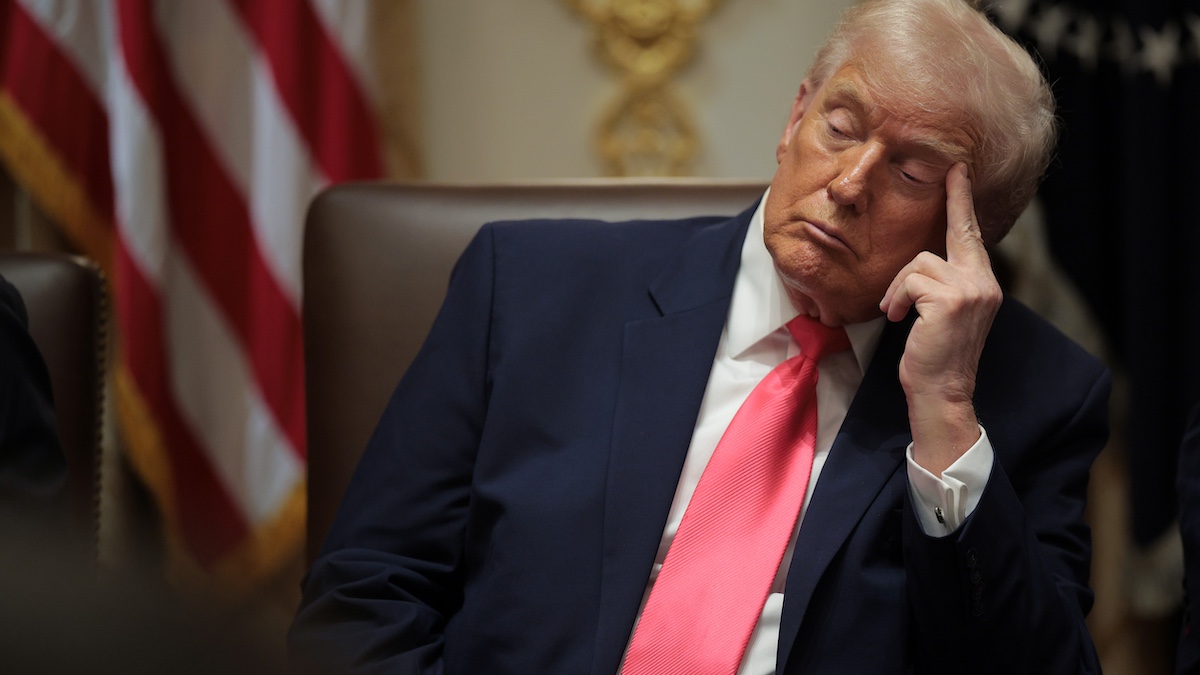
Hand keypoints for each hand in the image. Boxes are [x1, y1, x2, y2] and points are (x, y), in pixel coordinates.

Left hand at [879, 163, 1001, 474]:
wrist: (941, 392)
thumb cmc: (933, 356)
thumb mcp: (942, 315)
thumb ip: (942, 286)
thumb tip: (921, 265)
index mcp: (983, 285)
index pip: (973, 237)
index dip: (964, 204)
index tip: (960, 174)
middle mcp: (984, 283)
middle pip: (957, 232)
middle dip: (954, 200)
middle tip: (951, 171)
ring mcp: (971, 290)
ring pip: (920, 262)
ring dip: (899, 286)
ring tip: (895, 312)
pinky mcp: (951, 299)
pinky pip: (911, 280)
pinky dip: (897, 297)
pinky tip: (896, 318)